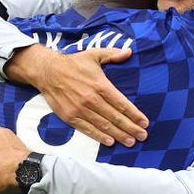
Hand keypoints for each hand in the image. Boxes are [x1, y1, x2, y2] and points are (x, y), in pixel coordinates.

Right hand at [5, 44, 148, 147]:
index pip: (122, 103)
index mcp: (100, 85)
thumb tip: (129, 52)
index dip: (134, 114)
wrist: (48, 71)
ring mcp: (80, 109)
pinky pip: (87, 129)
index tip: (145, 122)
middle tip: (143, 136)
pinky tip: (110, 142)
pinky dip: (99, 136)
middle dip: (131, 128)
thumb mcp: (94, 55)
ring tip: (130, 142)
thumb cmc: (73, 63)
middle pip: (116, 117)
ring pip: (103, 125)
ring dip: (118, 135)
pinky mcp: (70, 116)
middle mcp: (92, 99)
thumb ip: (113, 54)